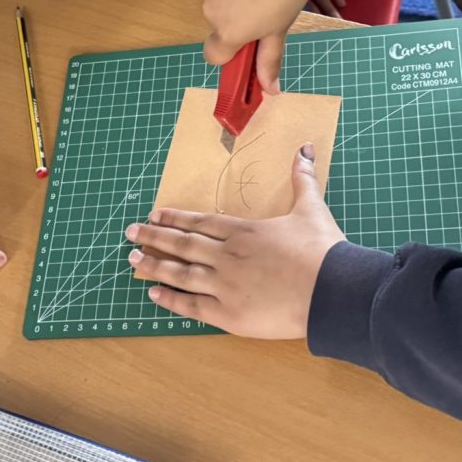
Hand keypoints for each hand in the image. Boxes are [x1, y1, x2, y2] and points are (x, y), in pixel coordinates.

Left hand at [124, 144, 344, 338]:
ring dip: (154, 265)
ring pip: (180, 273)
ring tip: (133, 261)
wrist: (332, 291)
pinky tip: (153, 294)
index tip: (154, 215)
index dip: (175, 219)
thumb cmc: (322, 250)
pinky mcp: (229, 315)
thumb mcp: (311, 209)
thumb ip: (303, 179)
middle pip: (182, 245)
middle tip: (130, 233)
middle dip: (153, 237)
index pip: (200, 222)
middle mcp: (227, 256)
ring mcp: (224, 285)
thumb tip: (306, 147)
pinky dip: (170, 300)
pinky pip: (192, 306)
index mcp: (243, 231)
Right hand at [202, 0, 324, 93]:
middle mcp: (212, 11)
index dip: (230, 54)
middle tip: (265, 9)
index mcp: (229, 32)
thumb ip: (269, 59)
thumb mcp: (281, 28)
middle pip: (220, 26)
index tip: (248, 45)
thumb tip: (270, 90)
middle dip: (237, 22)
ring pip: (219, 1)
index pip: (214, 57)